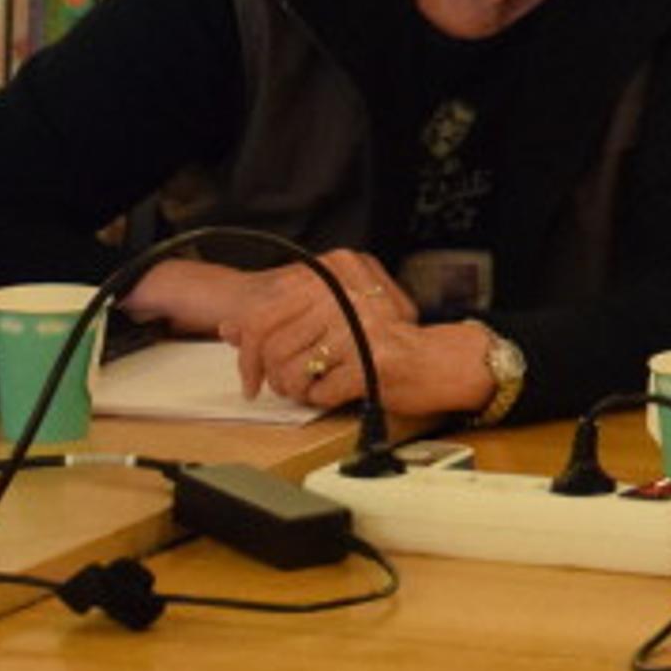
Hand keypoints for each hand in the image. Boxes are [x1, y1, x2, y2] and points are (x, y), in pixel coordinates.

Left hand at [211, 249, 432, 410]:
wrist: (441, 360)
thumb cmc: (386, 341)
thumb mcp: (333, 316)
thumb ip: (284, 318)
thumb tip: (229, 327)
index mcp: (334, 271)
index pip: (262, 312)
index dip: (248, 349)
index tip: (251, 371)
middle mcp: (345, 292)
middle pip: (270, 344)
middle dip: (269, 375)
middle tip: (281, 386)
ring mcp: (359, 325)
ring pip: (290, 370)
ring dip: (296, 389)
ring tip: (314, 388)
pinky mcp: (371, 360)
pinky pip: (320, 391)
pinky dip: (324, 399)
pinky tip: (340, 391)